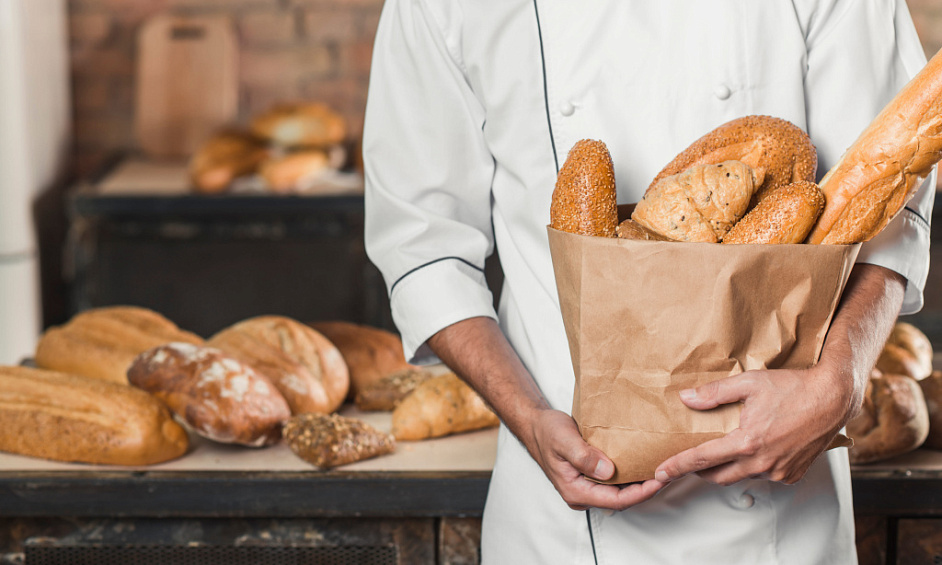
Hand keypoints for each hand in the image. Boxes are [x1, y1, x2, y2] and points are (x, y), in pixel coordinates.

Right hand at [528, 408, 667, 510]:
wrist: (537, 425)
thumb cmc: (547, 432)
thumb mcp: (563, 440)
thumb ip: (583, 456)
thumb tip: (607, 471)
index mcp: (576, 490)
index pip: (617, 500)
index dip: (641, 493)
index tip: (660, 480)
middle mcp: (583, 493)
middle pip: (623, 499)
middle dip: (647, 489)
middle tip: (669, 472)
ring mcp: (588, 486)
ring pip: (621, 491)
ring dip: (641, 482)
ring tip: (662, 468)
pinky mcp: (592, 476)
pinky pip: (616, 481)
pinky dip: (632, 474)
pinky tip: (644, 462)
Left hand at [654, 365, 850, 485]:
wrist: (833, 398)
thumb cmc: (793, 388)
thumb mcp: (749, 382)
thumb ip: (714, 393)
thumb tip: (686, 399)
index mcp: (747, 442)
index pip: (702, 459)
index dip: (678, 466)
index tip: (660, 472)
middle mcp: (762, 462)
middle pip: (718, 476)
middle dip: (700, 470)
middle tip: (690, 458)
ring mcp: (778, 471)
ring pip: (741, 476)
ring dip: (729, 467)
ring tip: (724, 449)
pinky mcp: (792, 475)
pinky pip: (764, 476)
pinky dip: (754, 466)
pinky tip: (756, 449)